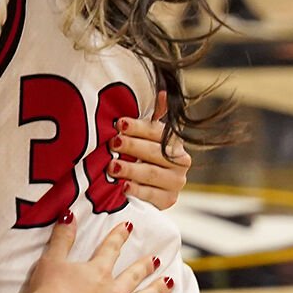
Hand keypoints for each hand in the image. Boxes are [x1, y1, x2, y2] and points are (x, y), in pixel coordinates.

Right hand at [26, 215, 171, 292]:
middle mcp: (113, 292)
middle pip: (135, 275)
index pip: (111, 249)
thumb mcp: (51, 261)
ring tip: (168, 284)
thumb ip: (62, 238)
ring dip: (157, 291)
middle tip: (156, 260)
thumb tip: (69, 215)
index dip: (120, 236)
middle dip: (146, 265)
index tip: (129, 227)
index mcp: (98, 272)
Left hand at [111, 93, 191, 210]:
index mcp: (173, 141)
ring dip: (131, 169)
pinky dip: (137, 191)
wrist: (147, 187)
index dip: (138, 127)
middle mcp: (180, 160)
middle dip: (132, 147)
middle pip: (154, 152)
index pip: (157, 131)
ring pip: (152, 173)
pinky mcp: (169, 200)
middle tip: (113, 143)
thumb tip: (162, 92)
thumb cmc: (140, 154)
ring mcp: (176, 182)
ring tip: (112, 166)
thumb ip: (153, 116)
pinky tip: (123, 187)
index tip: (119, 124)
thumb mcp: (144, 135)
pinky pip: (153, 196)